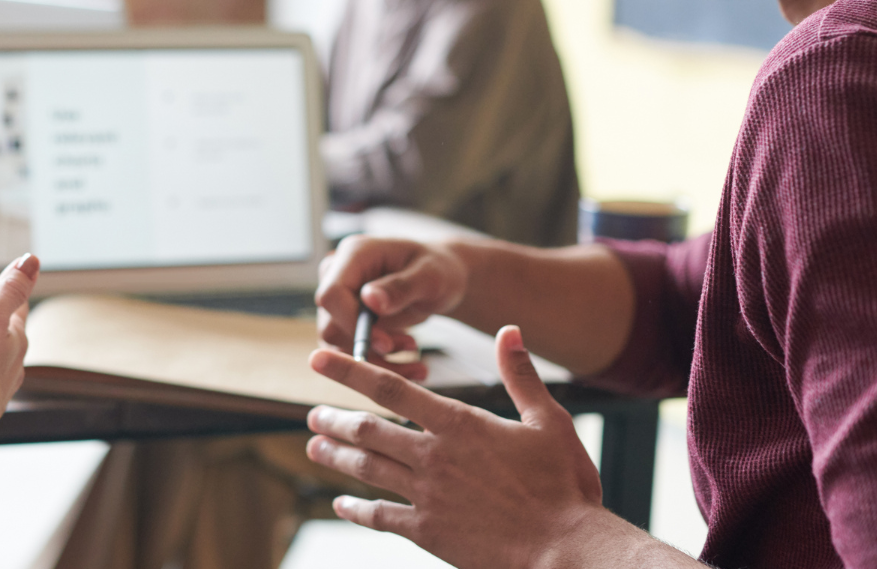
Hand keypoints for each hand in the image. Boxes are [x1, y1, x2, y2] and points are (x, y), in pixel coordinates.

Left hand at [304, 326, 614, 568]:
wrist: (564, 551)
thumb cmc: (563, 486)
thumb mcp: (549, 421)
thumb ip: (521, 375)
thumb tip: (509, 330)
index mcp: (458, 424)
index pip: (391, 389)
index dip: (349, 371)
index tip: (318, 358)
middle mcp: (433, 456)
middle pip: (368, 430)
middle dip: (335, 419)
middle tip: (312, 414)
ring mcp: (427, 496)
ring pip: (367, 468)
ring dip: (337, 455)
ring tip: (314, 446)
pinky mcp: (428, 533)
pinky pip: (381, 517)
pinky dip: (357, 508)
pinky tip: (342, 503)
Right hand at [316, 234, 468, 379]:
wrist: (439, 279)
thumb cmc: (438, 269)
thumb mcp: (430, 275)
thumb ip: (401, 287)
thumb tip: (370, 300)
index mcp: (354, 254)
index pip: (332, 294)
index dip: (352, 323)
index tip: (386, 344)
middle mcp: (337, 275)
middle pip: (331, 324)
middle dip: (369, 346)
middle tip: (410, 346)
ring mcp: (339, 299)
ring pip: (338, 344)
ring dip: (375, 358)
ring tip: (414, 349)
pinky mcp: (344, 320)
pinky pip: (349, 351)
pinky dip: (377, 363)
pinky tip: (408, 361)